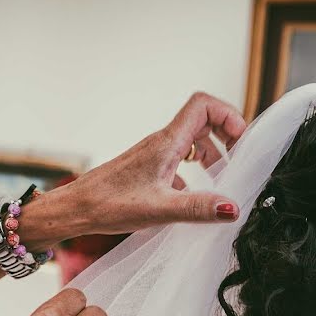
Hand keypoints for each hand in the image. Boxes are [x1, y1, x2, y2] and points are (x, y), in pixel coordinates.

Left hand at [62, 92, 247, 233]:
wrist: (75, 208)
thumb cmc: (109, 204)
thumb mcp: (160, 209)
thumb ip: (198, 208)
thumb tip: (232, 208)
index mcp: (166, 143)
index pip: (203, 105)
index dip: (228, 115)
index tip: (240, 142)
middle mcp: (162, 142)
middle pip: (202, 119)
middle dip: (226, 133)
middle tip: (237, 159)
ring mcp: (155, 154)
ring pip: (192, 139)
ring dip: (212, 152)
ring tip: (220, 178)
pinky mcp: (149, 167)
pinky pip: (180, 158)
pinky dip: (194, 170)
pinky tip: (193, 195)